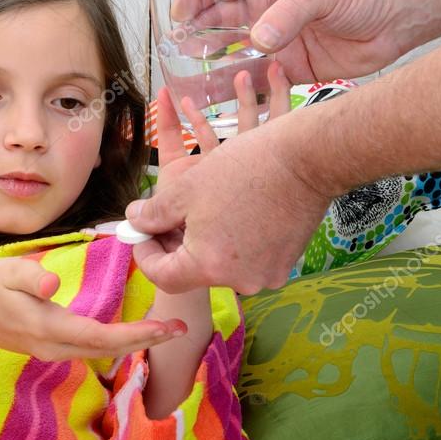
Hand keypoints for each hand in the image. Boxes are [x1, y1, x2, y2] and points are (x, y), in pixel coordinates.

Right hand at [0, 257, 184, 360]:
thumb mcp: (6, 273)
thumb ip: (30, 277)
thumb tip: (52, 284)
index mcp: (48, 328)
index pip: (99, 336)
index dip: (135, 333)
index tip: (163, 326)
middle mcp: (56, 347)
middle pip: (109, 350)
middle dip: (146, 339)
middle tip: (180, 329)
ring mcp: (56, 352)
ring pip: (103, 352)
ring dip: (136, 341)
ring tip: (167, 329)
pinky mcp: (56, 349)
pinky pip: (95, 349)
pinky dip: (120, 341)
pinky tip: (138, 331)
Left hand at [128, 64, 329, 294]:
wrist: (306, 158)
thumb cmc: (243, 169)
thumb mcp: (186, 188)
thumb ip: (154, 212)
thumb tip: (135, 221)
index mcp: (209, 266)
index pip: (162, 278)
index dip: (144, 254)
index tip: (140, 232)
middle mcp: (240, 281)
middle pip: (192, 271)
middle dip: (173, 244)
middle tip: (164, 216)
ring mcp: (266, 274)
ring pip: (220, 263)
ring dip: (202, 240)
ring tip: (197, 208)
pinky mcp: (285, 262)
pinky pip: (247, 257)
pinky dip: (231, 239)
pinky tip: (229, 210)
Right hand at [172, 0, 408, 82]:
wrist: (400, 18)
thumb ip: (288, 15)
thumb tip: (258, 39)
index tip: (177, 14)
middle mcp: (268, 12)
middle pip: (221, 23)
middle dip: (196, 35)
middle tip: (177, 50)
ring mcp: (279, 41)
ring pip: (235, 55)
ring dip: (213, 65)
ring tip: (189, 78)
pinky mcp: (293, 68)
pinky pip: (259, 81)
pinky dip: (241, 90)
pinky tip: (224, 99)